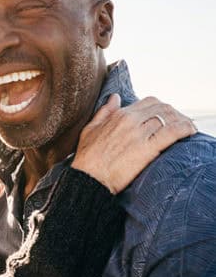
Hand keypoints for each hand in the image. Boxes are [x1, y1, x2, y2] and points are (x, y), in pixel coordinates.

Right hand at [72, 94, 196, 192]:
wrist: (88, 178)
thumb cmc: (86, 157)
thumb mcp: (90, 129)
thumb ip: (104, 112)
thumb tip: (114, 97)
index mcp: (119, 115)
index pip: (149, 102)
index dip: (161, 107)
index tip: (165, 115)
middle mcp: (130, 121)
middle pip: (162, 109)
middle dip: (174, 113)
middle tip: (179, 122)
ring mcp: (139, 134)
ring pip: (169, 118)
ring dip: (181, 121)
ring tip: (188, 128)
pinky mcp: (147, 149)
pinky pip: (172, 133)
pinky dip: (184, 130)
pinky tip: (190, 132)